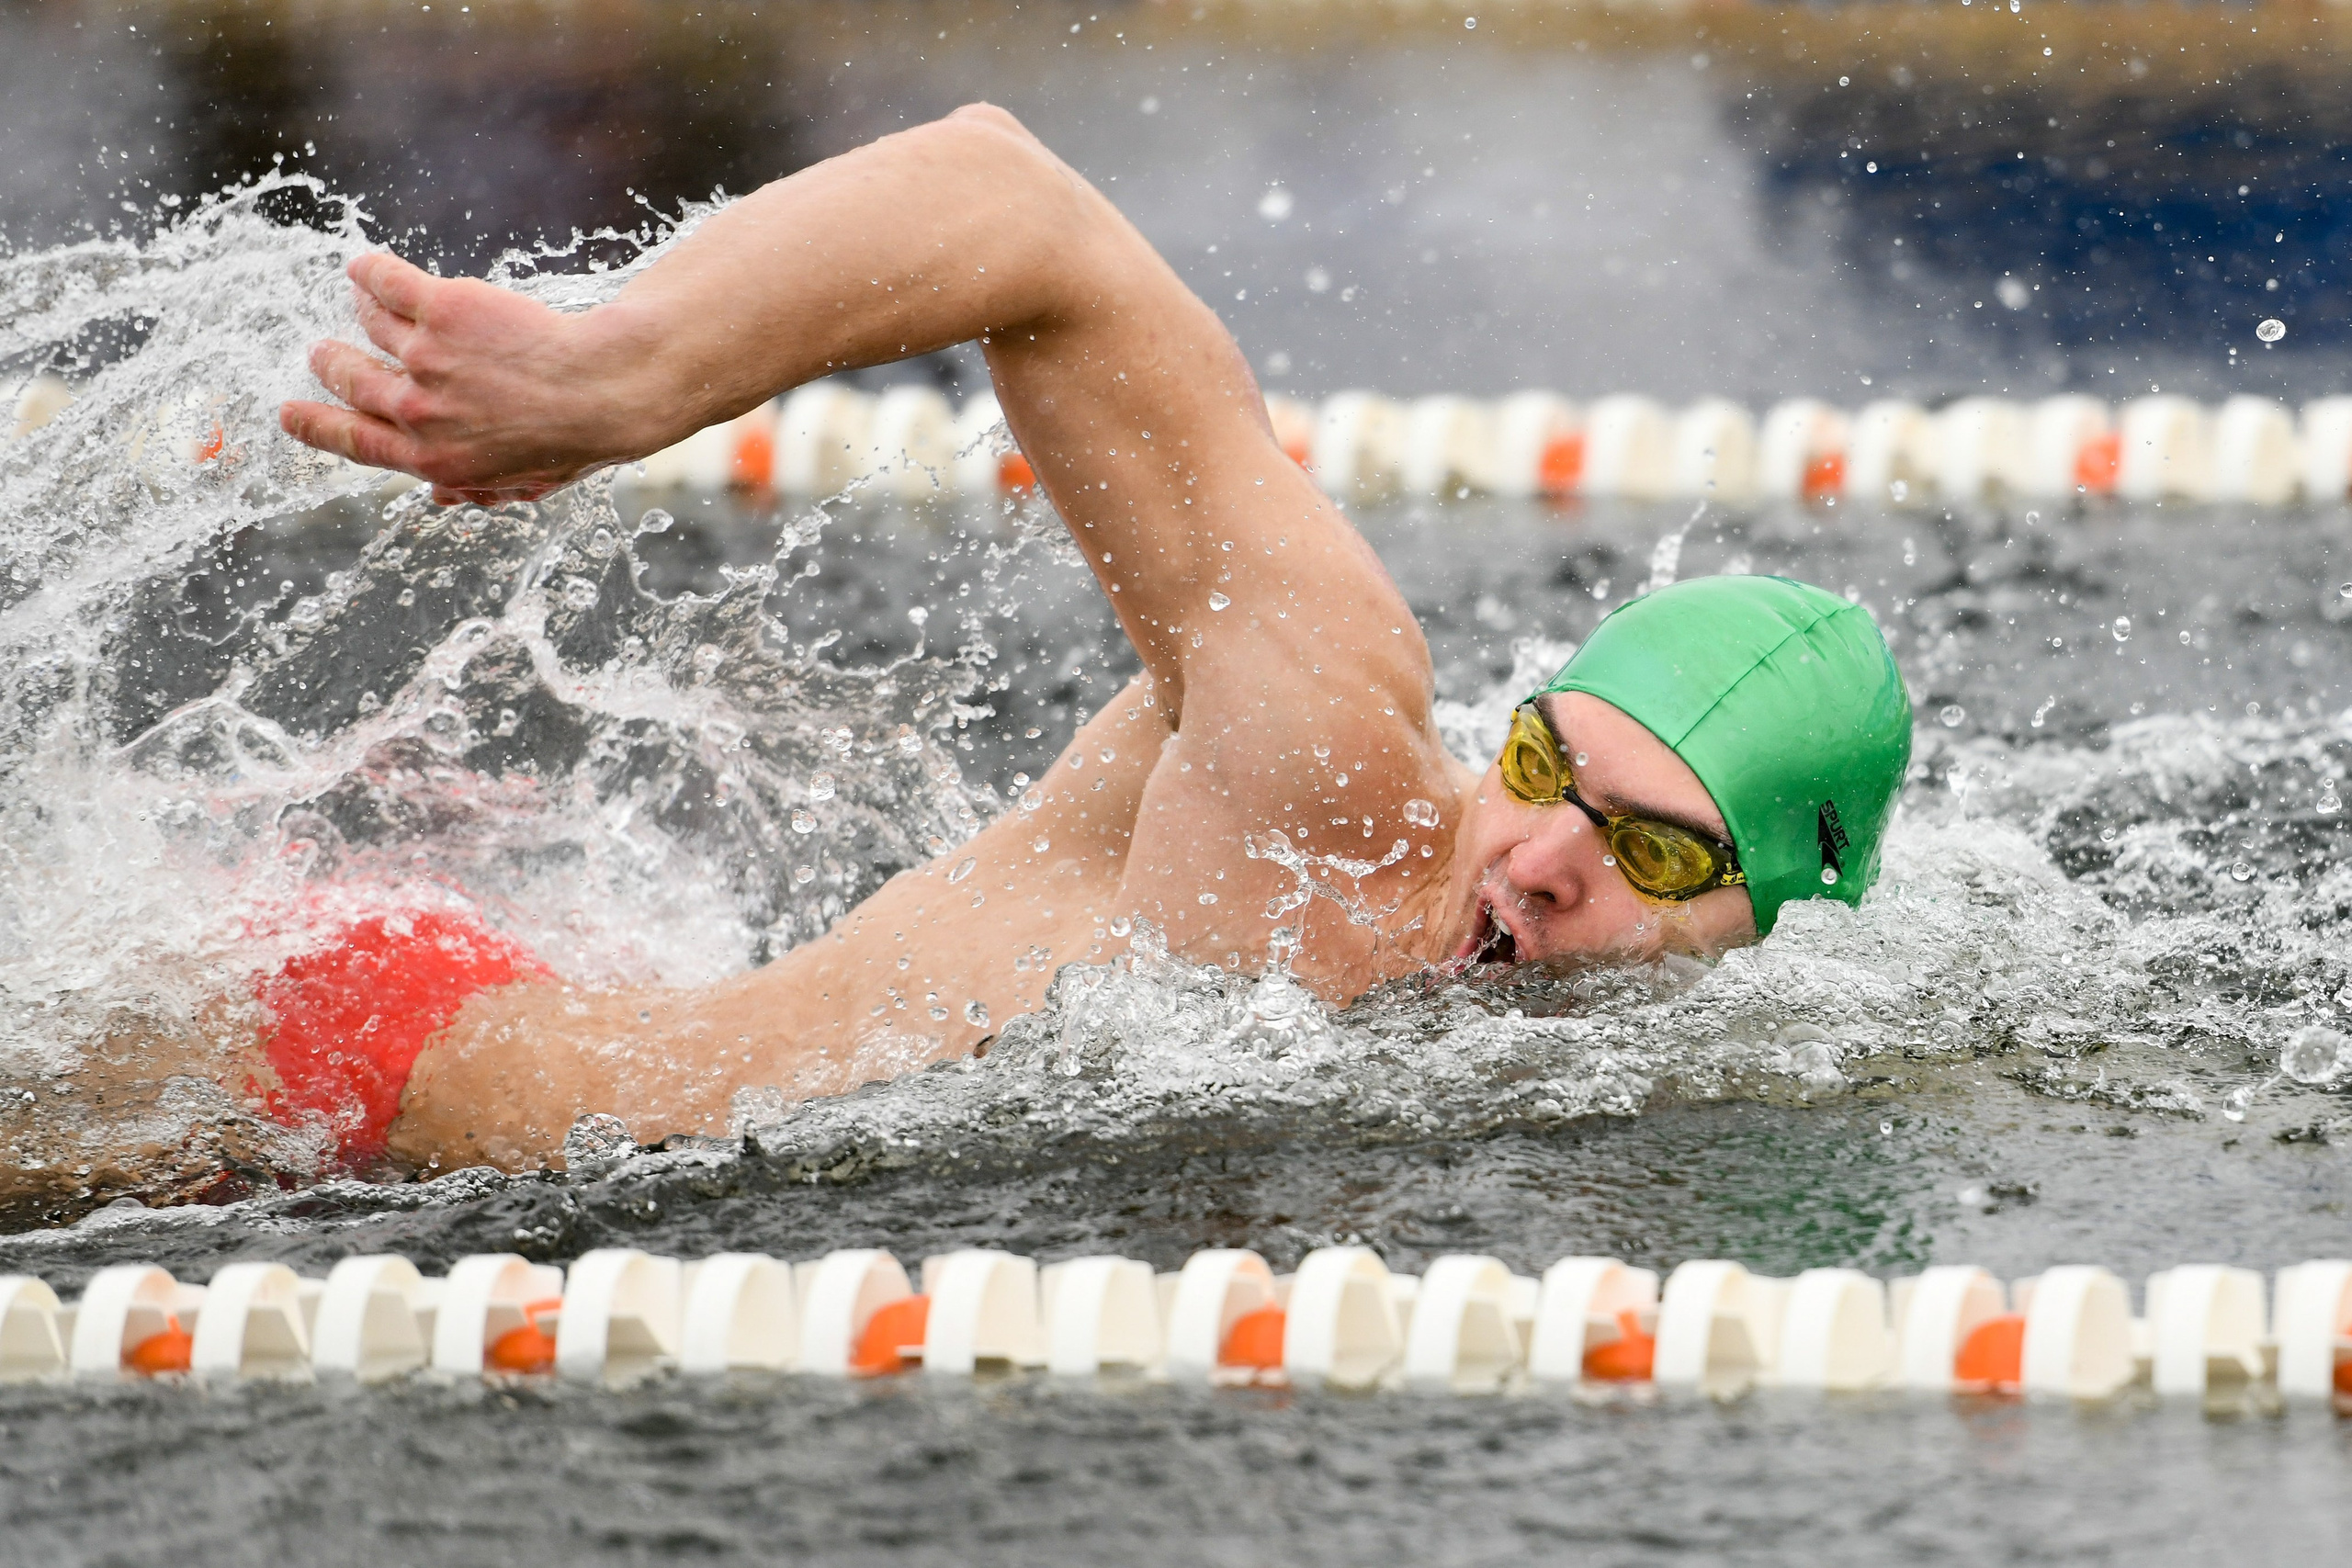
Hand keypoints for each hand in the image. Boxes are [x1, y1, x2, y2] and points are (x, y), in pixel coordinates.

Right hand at [280, 253, 662, 505]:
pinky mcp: (441, 308)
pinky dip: (369, 272)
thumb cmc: (576, 438)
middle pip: (350, 382)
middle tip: (322, 354)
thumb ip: (476, 485)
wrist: (606, 388)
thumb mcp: (523, 480)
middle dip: (331, 366)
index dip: (316, 427)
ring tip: (359, 299)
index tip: (290, 415)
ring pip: (369, 326)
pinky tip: (364, 266)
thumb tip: (437, 497)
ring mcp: (426, 358)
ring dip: (359, 311)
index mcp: (433, 459)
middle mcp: (418, 412)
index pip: (355, 443)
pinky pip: (387, 282)